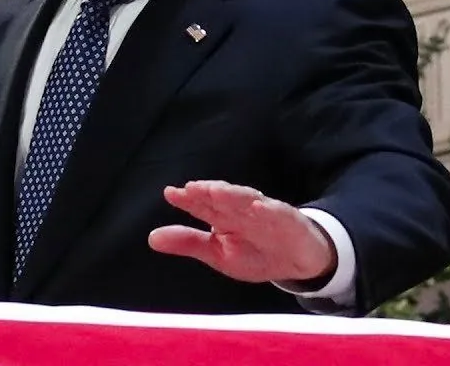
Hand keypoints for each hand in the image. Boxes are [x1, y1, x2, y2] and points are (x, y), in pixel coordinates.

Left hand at [147, 180, 337, 284]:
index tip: (170, 193)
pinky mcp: (288, 219)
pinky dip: (268, 210)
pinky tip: (258, 207)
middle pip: (222, 198)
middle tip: (190, 188)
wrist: (298, 261)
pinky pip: (278, 214)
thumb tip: (152, 238)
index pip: (202, 205)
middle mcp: (241, 210)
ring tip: (215, 192)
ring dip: (232, 195)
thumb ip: (188, 243)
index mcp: (222, 216)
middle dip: (207, 192)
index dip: (187, 199)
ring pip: (247, 200)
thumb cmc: (255, 253)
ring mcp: (265, 212)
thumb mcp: (218, 254)